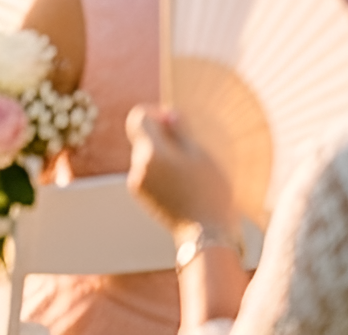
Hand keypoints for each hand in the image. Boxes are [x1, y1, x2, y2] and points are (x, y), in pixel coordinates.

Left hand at [128, 105, 238, 238]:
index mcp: (152, 153)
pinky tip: (183, 184)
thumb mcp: (202, 157)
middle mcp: (138, 166)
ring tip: (190, 172)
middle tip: (191, 150)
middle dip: (164, 137)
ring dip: (164, 156)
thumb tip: (167, 115)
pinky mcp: (140, 194)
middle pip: (143, 137)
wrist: (206, 234)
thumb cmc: (210, 193)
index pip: (139, 118)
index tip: (175, 123)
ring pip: (146, 155)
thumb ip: (180, 132)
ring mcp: (137, 181)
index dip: (156, 114)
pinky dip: (161, 171)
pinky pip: (147, 172)